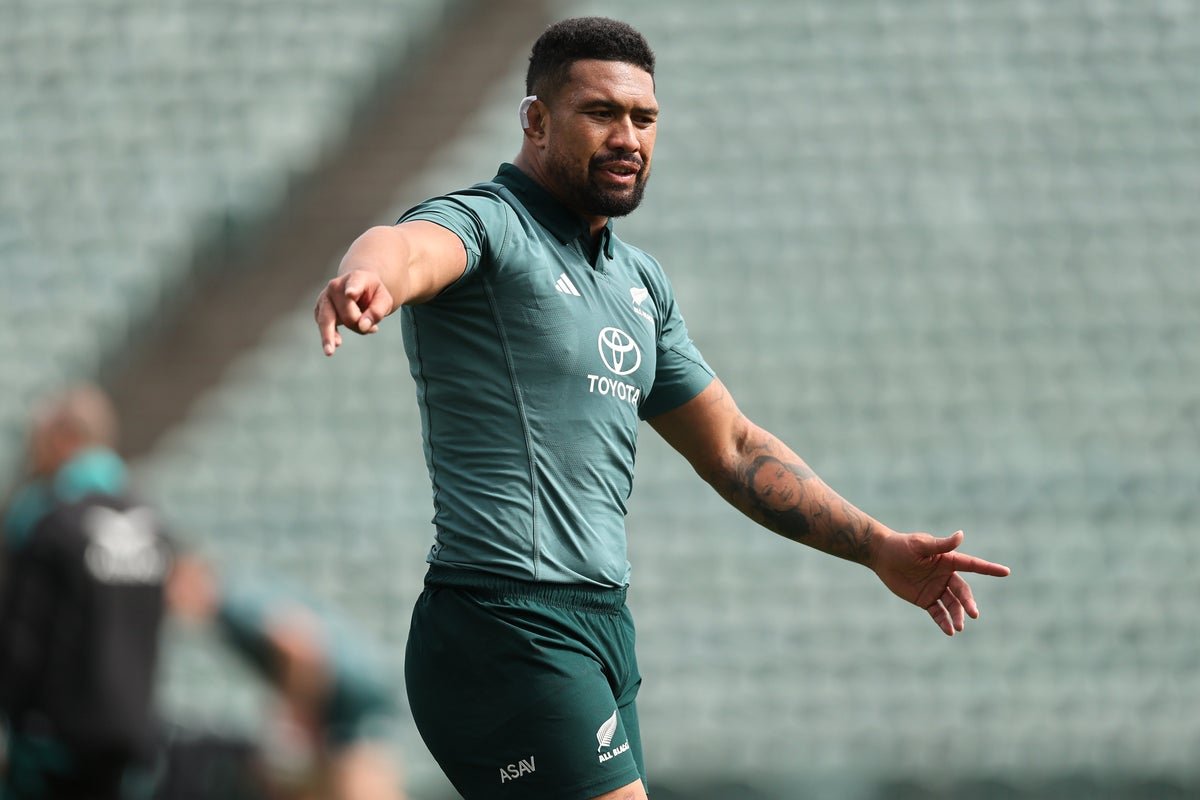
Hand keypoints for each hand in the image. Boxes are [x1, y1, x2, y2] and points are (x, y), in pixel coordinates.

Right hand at [313, 270, 394, 355]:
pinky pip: (323, 325)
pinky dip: (331, 336)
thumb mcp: (384, 301)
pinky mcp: (319, 309)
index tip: (351, 294)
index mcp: (356, 278)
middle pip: (344, 311)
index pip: (355, 284)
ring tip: (330, 352)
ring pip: (327, 319)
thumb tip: (362, 326)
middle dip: (356, 323)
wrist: (359, 288)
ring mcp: (325, 297)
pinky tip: (336, 344)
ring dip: (330, 335)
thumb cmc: (374, 294)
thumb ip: (376, 312)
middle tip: (374, 330)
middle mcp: (336, 286)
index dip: (353, 289)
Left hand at [872, 530, 1009, 635]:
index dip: (989, 569)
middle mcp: (945, 576)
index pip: (972, 565)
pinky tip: (949, 631)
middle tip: (973, 614)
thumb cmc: (901, 546)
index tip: (1006, 572)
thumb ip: (941, 544)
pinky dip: (944, 622)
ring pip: (952, 605)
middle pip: (962, 592)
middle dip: (968, 603)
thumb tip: (961, 535)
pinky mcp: (925, 600)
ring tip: (959, 627)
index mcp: (948, 560)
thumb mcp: (920, 545)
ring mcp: (936, 589)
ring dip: (957, 616)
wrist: (882, 556)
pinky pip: (938, 613)